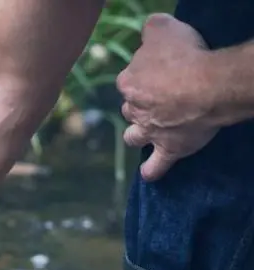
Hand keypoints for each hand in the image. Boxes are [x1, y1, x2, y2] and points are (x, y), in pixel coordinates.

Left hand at [116, 13, 218, 181]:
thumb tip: (148, 30)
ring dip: (138, 134)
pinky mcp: (168, 148)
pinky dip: (152, 170)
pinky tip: (149, 173)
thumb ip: (151, 29)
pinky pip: (155, 166)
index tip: (159, 71)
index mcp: (129, 81)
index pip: (130, 78)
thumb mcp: (163, 29)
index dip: (144, 74)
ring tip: (147, 132)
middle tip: (160, 98)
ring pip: (134, 136)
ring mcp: (149, 131)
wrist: (207, 85)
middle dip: (140, 104)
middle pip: (131, 107)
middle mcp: (134, 109)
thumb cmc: (186, 55)